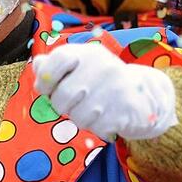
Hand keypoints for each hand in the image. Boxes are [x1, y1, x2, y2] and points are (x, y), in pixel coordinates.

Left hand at [32, 43, 176, 140]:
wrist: (143, 94)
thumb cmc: (101, 80)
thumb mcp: (80, 66)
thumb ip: (55, 65)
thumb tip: (38, 65)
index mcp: (88, 53)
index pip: (57, 60)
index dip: (45, 79)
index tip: (47, 88)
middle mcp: (102, 66)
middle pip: (62, 97)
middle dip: (62, 106)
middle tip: (75, 102)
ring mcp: (115, 88)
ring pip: (77, 117)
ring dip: (81, 118)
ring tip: (94, 109)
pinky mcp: (125, 109)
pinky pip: (96, 128)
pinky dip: (98, 127)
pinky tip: (107, 117)